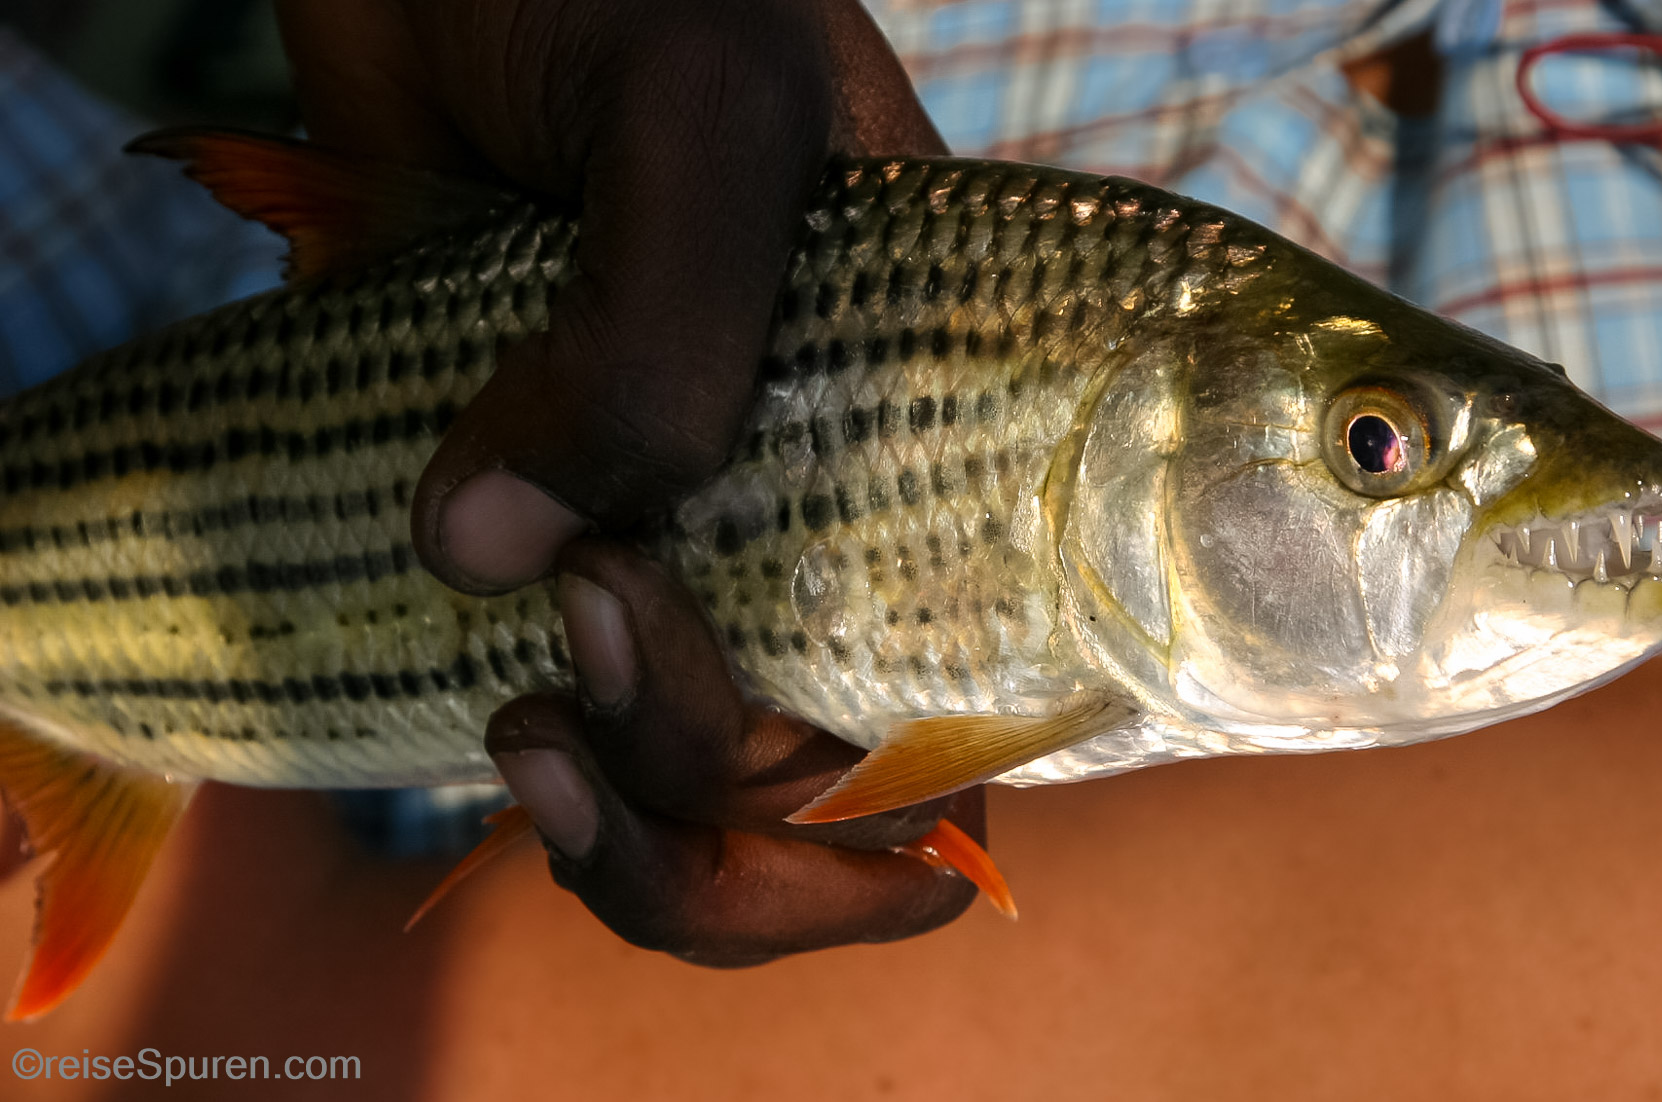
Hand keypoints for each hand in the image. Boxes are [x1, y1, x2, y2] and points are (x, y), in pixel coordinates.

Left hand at [276, 0, 983, 959]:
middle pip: (811, 784)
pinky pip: (569, 722)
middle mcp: (824, 518)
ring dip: (621, 822)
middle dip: (703, 793)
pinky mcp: (542, 529)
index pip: (979, 712)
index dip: (886, 810)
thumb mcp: (704, 117)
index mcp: (944, 439)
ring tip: (522, 727)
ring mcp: (681, 535)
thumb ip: (655, 340)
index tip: (753, 715)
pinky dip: (543, 768)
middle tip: (586, 622)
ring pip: (688, 791)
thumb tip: (498, 559)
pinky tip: (486, 701)